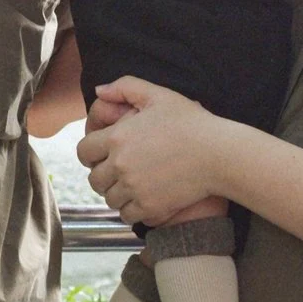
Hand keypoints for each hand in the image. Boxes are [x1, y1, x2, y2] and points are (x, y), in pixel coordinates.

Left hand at [77, 76, 229, 225]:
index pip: (84, 152)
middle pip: (95, 179)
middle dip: (103, 176)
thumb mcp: (159, 95)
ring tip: (132, 186)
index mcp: (117, 138)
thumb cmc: (191, 122)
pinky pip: (127, 215)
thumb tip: (99, 91)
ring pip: (110, 199)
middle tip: (118, 173)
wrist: (219, 154)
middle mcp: (120, 165)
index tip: (102, 156)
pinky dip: (131, 210)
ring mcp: (134, 189)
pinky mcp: (149, 207)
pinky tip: (143, 200)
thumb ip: (125, 87)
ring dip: (117, 194)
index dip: (90, 154)